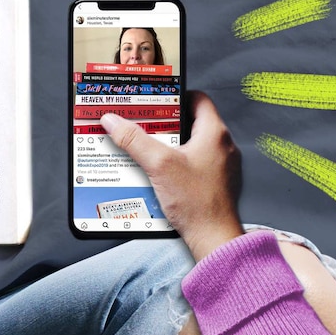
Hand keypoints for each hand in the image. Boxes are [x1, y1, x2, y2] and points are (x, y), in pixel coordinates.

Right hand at [100, 91, 244, 260]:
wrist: (213, 238)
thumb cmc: (196, 203)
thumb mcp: (158, 165)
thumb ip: (134, 140)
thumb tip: (114, 121)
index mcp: (214, 133)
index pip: (197, 98)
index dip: (174, 96)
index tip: (154, 101)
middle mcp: (221, 146)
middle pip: (190, 121)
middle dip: (164, 123)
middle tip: (143, 125)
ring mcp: (219, 165)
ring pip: (190, 143)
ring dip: (168, 144)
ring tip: (146, 148)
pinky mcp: (213, 181)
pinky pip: (193, 162)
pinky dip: (175, 162)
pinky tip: (157, 172)